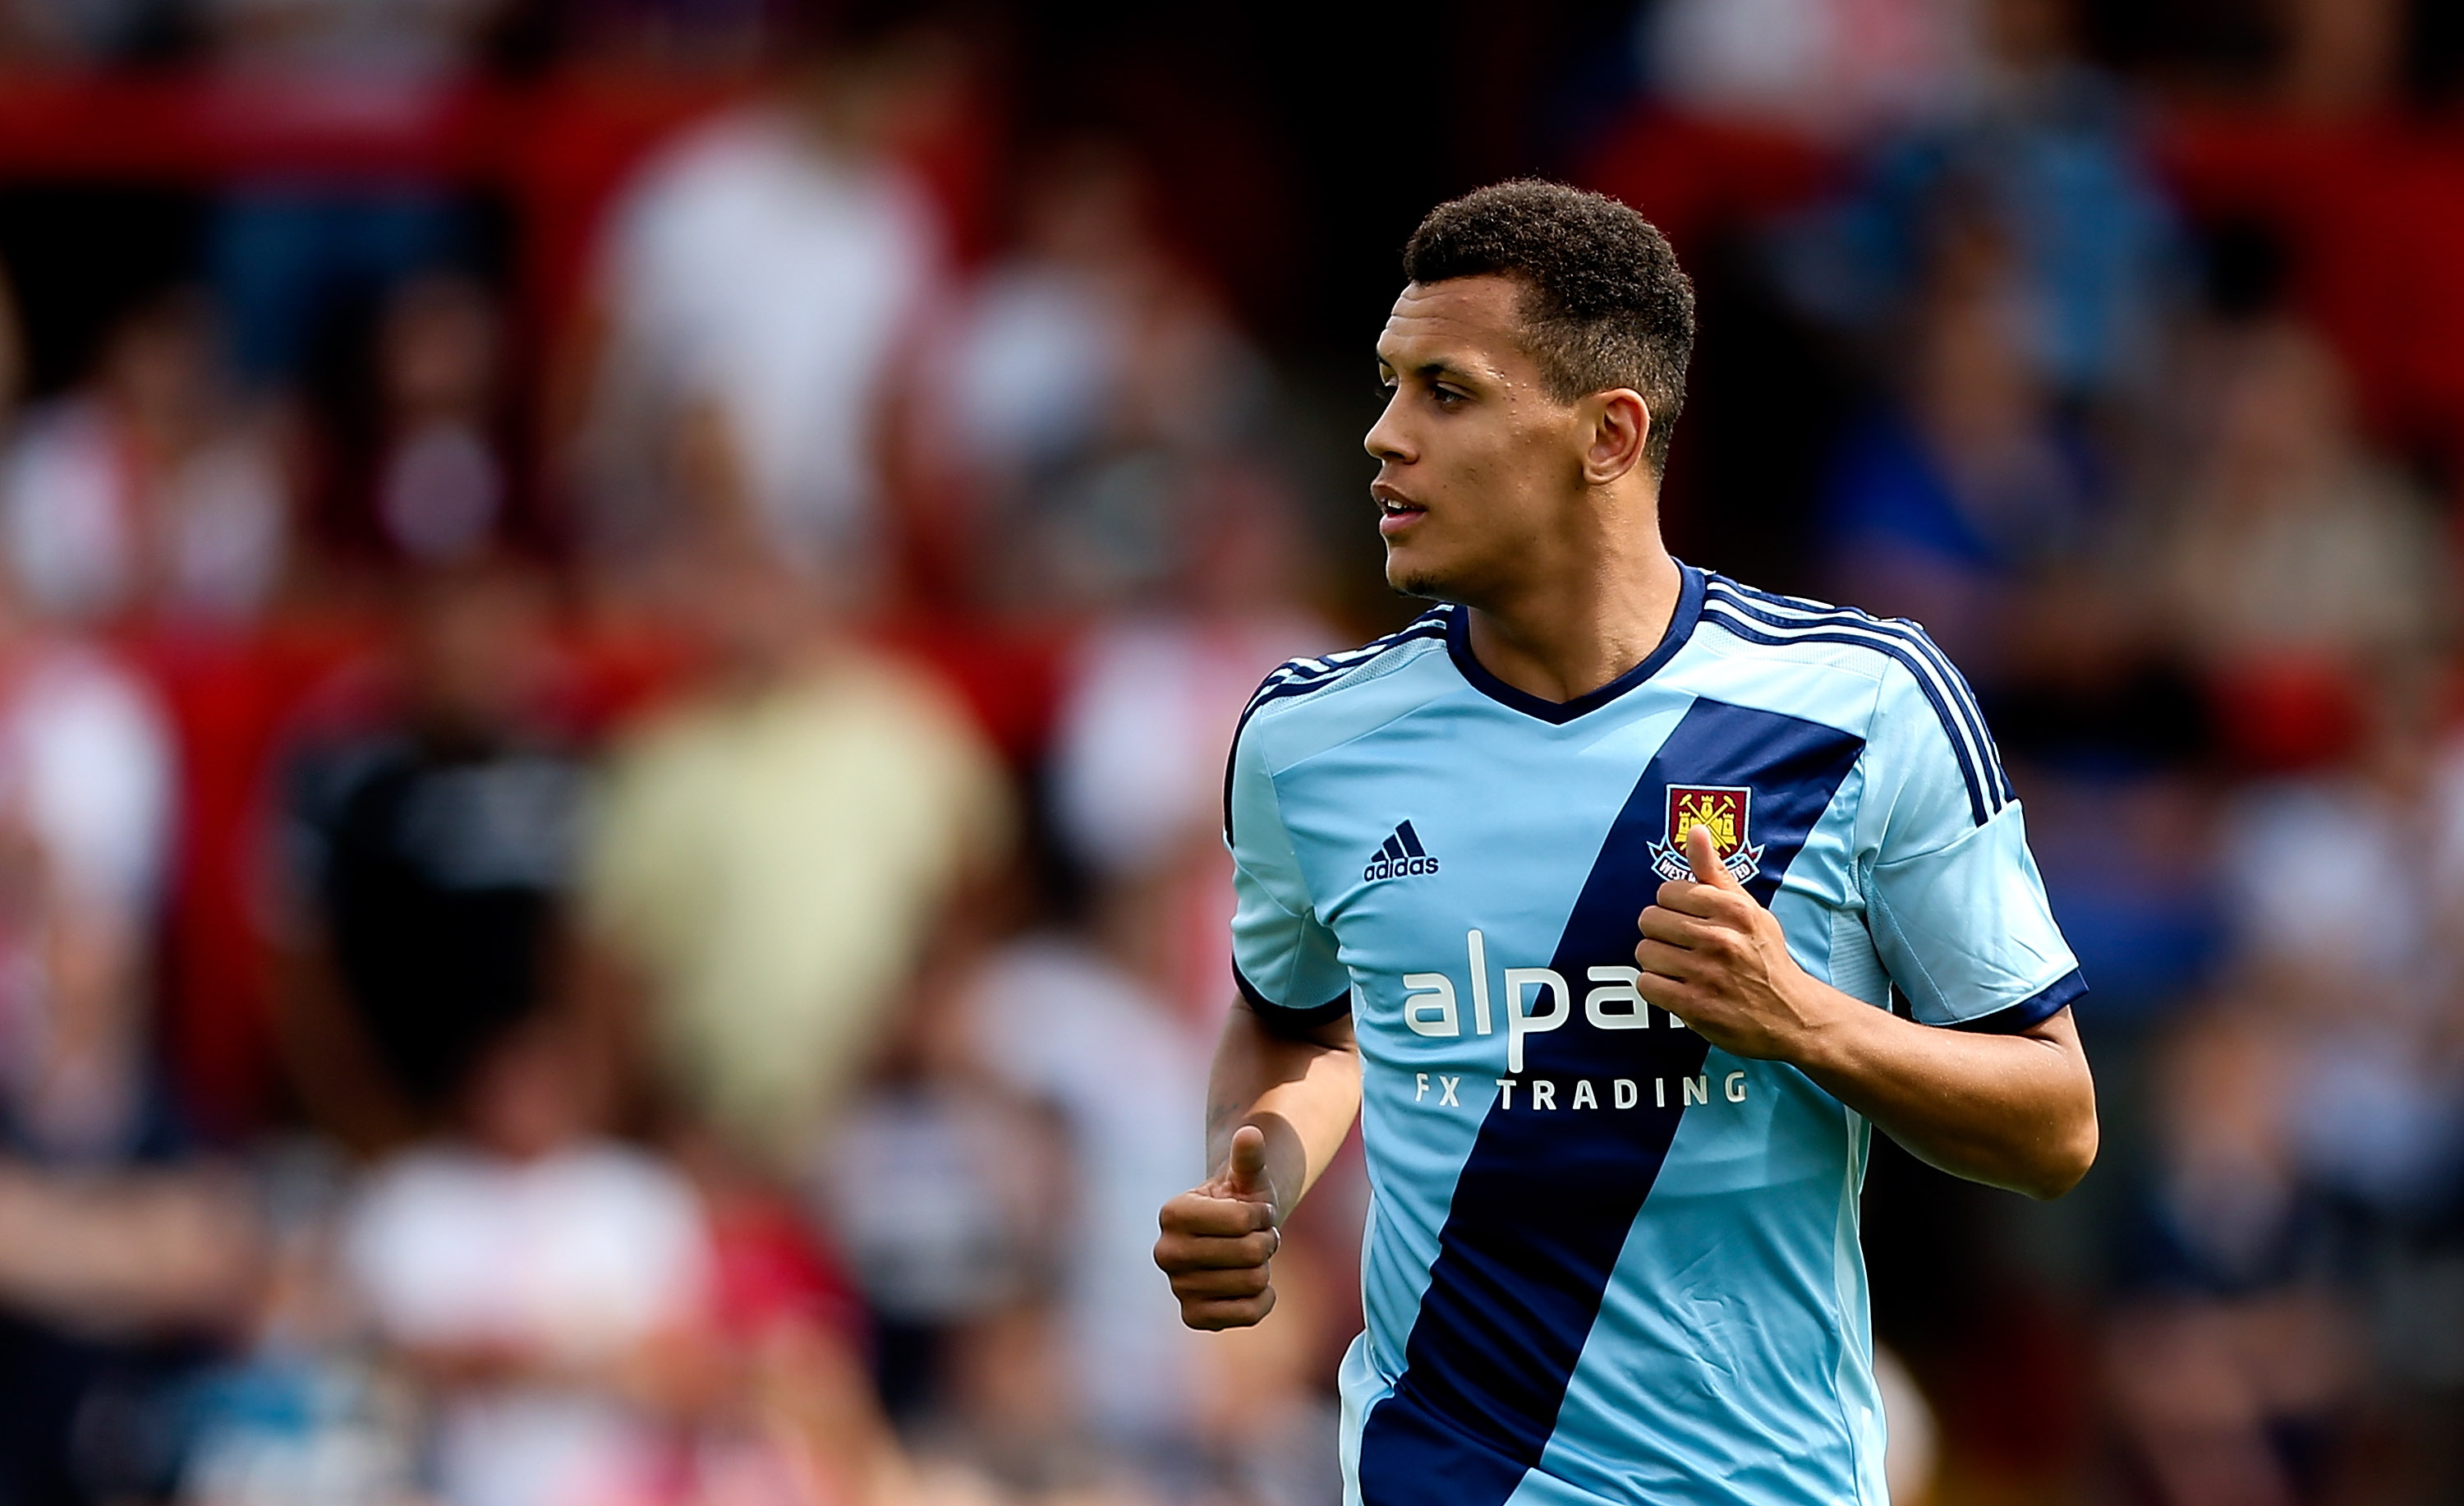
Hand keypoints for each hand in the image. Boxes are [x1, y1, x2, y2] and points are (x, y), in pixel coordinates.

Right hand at [1154, 1124, 1281, 1329]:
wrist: (1232, 1239)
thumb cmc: (1240, 1202)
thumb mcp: (1247, 1177)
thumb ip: (1249, 1157)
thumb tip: (1251, 1132)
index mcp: (1172, 1213)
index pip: (1243, 1220)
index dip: (1262, 1215)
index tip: (1254, 1212)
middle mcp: (1165, 1253)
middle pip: (1250, 1254)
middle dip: (1265, 1242)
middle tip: (1255, 1237)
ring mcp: (1177, 1288)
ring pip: (1253, 1282)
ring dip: (1264, 1268)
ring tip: (1250, 1257)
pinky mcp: (1194, 1317)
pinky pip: (1249, 1314)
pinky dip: (1263, 1299)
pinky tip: (1252, 1286)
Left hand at [1634, 824, 1847, 1061]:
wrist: (1792, 1014)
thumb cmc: (1764, 956)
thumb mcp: (1748, 909)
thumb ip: (1715, 871)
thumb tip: (1695, 830)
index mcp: (1734, 910)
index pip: (1667, 891)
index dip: (1672, 906)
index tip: (1687, 919)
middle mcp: (1720, 939)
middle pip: (1650, 920)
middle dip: (1661, 933)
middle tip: (1682, 945)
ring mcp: (1707, 974)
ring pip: (1645, 952)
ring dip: (1658, 961)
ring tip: (1681, 967)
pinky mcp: (1695, 1006)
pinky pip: (1646, 984)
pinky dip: (1656, 987)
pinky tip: (1677, 987)